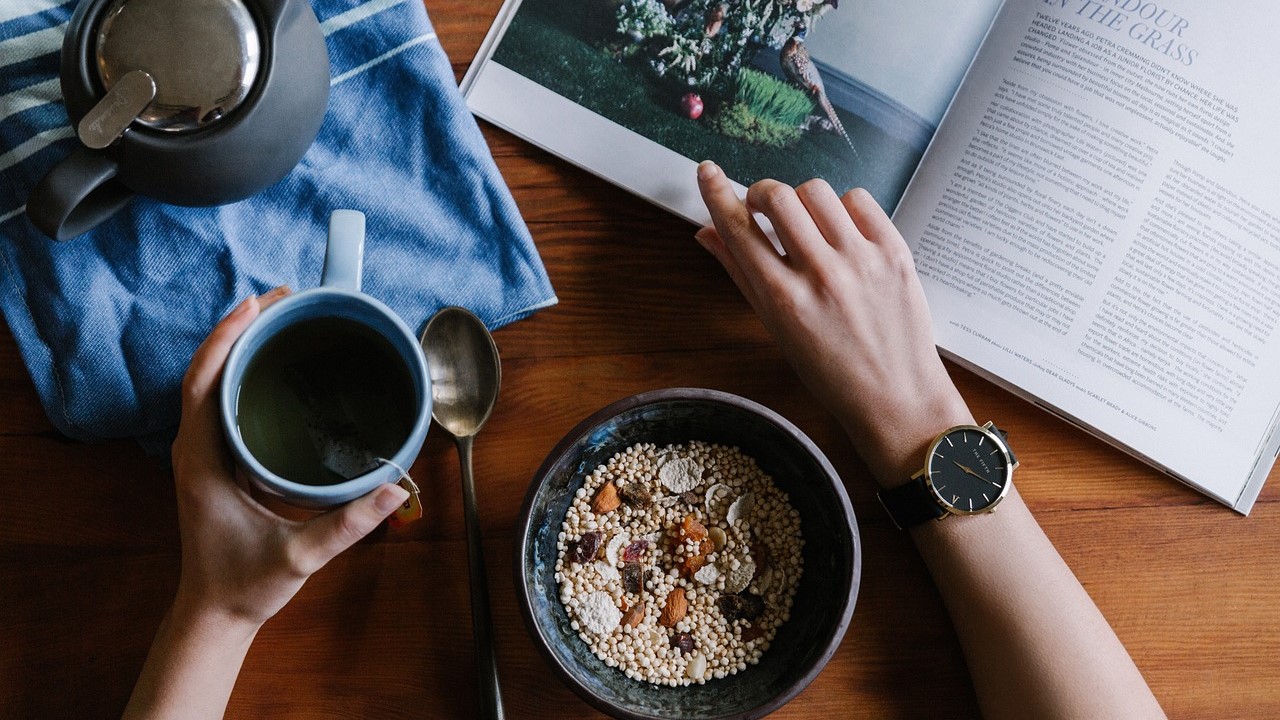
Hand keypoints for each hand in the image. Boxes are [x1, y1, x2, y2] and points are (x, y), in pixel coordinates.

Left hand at [170, 286, 408, 627]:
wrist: (215, 613)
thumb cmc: (245, 585)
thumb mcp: (300, 556)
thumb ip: (348, 524)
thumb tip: (395, 489)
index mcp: (203, 462)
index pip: (203, 383)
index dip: (226, 338)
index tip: (257, 304)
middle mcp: (196, 449)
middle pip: (206, 371)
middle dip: (240, 328)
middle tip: (284, 298)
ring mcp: (203, 454)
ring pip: (211, 383)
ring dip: (240, 346)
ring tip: (281, 317)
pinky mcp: (216, 461)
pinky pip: (222, 402)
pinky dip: (243, 372)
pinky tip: (274, 364)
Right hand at [694, 162, 972, 485]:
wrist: (897, 398)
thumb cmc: (831, 372)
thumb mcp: (776, 329)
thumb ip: (741, 275)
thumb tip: (707, 233)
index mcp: (783, 300)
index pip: (738, 228)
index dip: (717, 193)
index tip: (707, 172)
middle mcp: (821, 275)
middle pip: (777, 196)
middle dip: (761, 193)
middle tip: (763, 208)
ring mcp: (861, 260)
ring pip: (817, 191)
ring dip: (802, 200)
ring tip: (808, 225)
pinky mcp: (895, 252)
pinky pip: (859, 200)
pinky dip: (843, 208)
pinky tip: (842, 232)